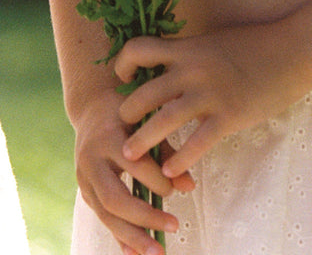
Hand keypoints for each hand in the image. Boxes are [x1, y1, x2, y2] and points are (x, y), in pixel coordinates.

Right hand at [73, 86, 194, 254]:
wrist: (92, 108)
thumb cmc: (128, 112)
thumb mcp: (147, 120)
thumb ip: (168, 151)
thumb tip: (190, 186)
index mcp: (108, 137)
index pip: (133, 164)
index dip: (155, 179)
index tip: (175, 189)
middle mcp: (91, 161)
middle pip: (114, 198)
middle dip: (144, 217)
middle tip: (174, 225)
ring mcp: (84, 179)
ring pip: (106, 215)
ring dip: (132, 236)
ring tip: (156, 251)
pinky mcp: (85, 191)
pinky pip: (102, 218)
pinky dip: (119, 237)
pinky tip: (135, 254)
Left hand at [115, 21, 309, 180]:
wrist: (294, 52)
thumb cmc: (258, 44)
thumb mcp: (217, 41)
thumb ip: (192, 55)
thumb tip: (170, 67)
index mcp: (189, 48)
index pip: (140, 49)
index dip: (124, 64)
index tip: (123, 78)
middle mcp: (194, 70)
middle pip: (143, 94)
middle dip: (126, 114)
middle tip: (123, 127)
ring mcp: (211, 94)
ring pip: (162, 122)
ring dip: (142, 142)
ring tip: (131, 156)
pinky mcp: (229, 116)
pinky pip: (195, 143)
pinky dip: (179, 160)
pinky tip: (172, 170)